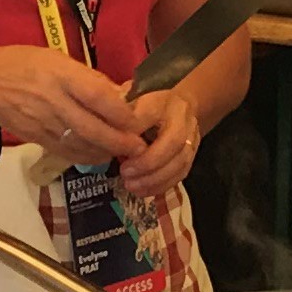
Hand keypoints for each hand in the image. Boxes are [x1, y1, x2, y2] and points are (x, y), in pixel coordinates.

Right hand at [0, 47, 146, 165]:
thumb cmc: (19, 63)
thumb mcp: (55, 58)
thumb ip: (87, 78)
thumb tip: (118, 97)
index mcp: (60, 74)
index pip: (100, 97)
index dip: (123, 112)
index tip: (137, 120)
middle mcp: (54, 101)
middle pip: (96, 129)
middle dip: (123, 142)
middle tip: (140, 147)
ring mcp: (44, 123)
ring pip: (85, 146)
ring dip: (108, 152)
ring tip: (123, 152)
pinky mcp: (37, 138)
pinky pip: (68, 153)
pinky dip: (88, 156)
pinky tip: (98, 154)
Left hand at [118, 88, 201, 202]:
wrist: (179, 107)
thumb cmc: (144, 105)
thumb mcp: (127, 100)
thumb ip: (117, 114)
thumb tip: (99, 127)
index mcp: (161, 101)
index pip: (149, 113)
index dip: (133, 131)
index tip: (114, 143)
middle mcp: (181, 119)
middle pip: (172, 143)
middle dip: (148, 163)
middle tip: (124, 173)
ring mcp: (192, 138)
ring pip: (179, 162)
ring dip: (154, 179)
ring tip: (131, 186)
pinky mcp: (192, 155)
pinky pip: (181, 174)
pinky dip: (162, 185)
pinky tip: (143, 191)